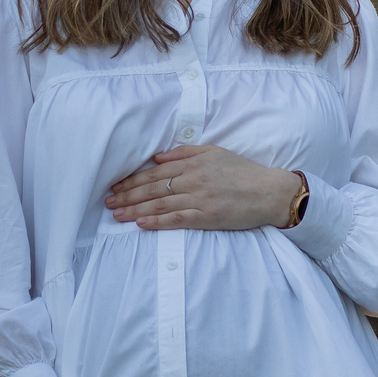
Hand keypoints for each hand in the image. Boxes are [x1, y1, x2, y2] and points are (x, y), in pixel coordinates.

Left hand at [105, 144, 301, 231]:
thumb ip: (185, 153)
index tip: (116, 185)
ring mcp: (199, 199)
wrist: (269, 192)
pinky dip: (157, 222)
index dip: (133, 179)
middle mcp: (193, 180)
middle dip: (128, 195)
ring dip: (136, 209)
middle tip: (108, 201)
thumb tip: (158, 157)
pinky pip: (177, 220)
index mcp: (193, 163)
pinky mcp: (207, 217)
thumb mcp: (214, 152)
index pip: (156, 172)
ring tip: (116, 214)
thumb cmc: (243, 171)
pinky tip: (141, 224)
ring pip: (160, 204)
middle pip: (153, 188)